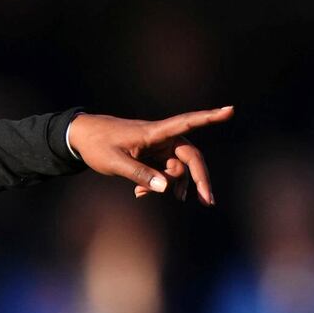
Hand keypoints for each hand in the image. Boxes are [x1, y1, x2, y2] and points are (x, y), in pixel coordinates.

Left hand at [67, 105, 233, 205]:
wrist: (83, 138)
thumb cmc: (98, 145)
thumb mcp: (115, 163)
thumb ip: (140, 174)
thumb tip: (166, 188)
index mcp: (155, 132)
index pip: (187, 123)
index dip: (209, 118)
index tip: (230, 110)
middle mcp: (162, 138)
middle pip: (191, 157)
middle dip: (199, 179)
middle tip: (207, 202)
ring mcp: (159, 148)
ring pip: (177, 169)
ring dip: (169, 185)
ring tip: (141, 194)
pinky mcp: (153, 156)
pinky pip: (165, 172)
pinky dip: (157, 184)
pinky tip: (140, 192)